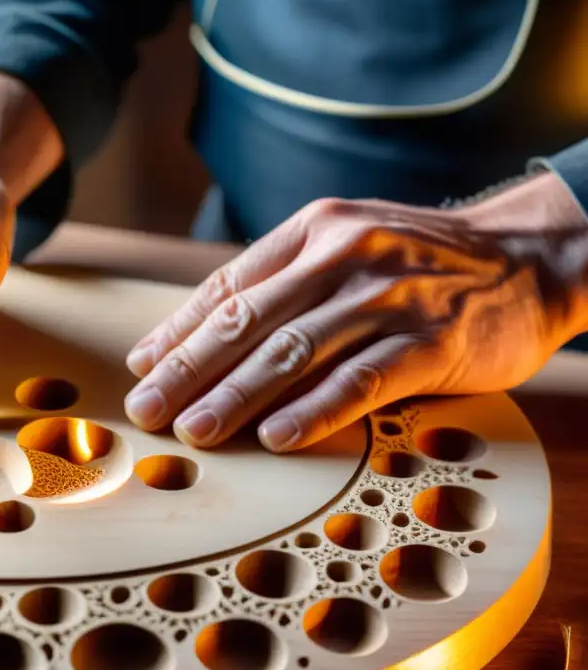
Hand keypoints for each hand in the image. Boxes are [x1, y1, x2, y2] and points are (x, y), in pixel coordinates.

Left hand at [123, 173, 587, 451]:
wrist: (528, 257)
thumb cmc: (417, 263)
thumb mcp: (345, 247)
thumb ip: (280, 283)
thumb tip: (198, 333)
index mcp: (313, 232)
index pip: (228, 287)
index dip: (178, 331)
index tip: (140, 368)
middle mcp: (343, 256)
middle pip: (248, 321)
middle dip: (188, 371)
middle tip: (146, 411)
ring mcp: (388, 296)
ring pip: (293, 351)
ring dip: (236, 396)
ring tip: (195, 431)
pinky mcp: (430, 338)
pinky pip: (360, 379)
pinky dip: (314, 410)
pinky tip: (275, 438)